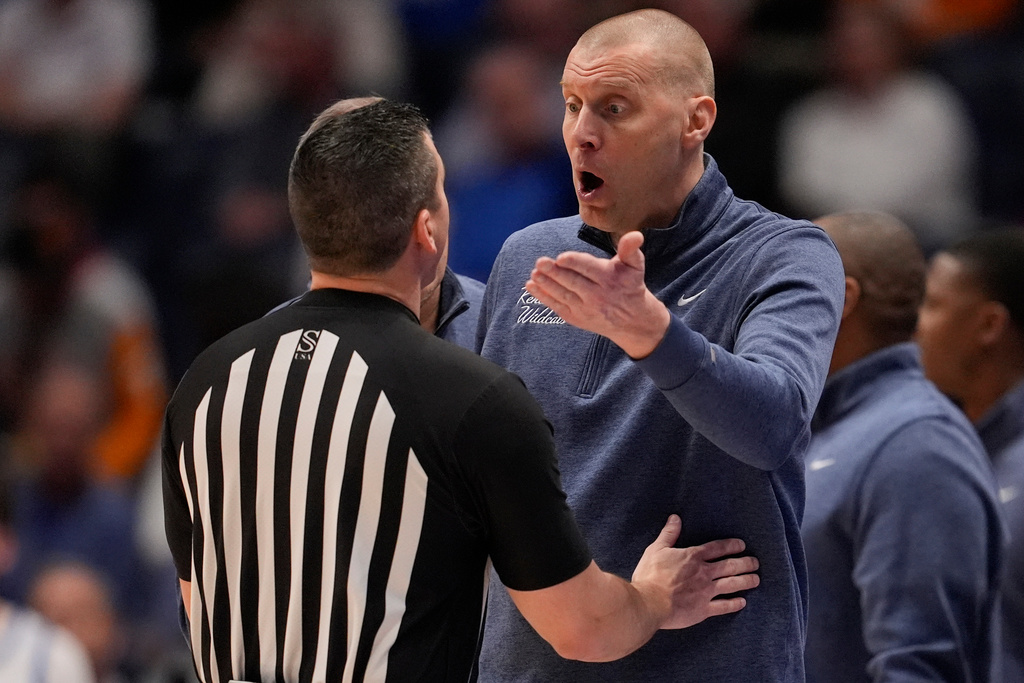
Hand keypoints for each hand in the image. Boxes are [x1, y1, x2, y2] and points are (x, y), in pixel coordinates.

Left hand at [525, 231, 670, 357]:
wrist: (633, 322)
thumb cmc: (630, 285)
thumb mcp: (635, 266)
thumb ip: (630, 249)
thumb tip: (635, 235)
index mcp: (610, 279)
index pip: (589, 269)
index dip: (575, 263)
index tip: (561, 257)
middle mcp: (597, 296)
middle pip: (573, 282)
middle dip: (555, 273)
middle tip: (540, 262)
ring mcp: (585, 309)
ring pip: (563, 295)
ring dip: (546, 285)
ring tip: (534, 274)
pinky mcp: (576, 318)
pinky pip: (557, 306)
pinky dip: (543, 297)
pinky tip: (531, 286)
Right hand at [631, 515, 759, 629]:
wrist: (649, 602)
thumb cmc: (650, 576)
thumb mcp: (656, 549)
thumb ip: (668, 534)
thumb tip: (675, 518)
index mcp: (692, 557)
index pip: (717, 548)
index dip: (731, 545)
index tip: (742, 545)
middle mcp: (704, 573)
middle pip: (730, 566)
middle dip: (745, 563)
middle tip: (755, 562)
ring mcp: (706, 592)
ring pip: (732, 584)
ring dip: (746, 581)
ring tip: (756, 579)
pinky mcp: (703, 609)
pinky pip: (723, 606)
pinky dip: (734, 604)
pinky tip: (742, 602)